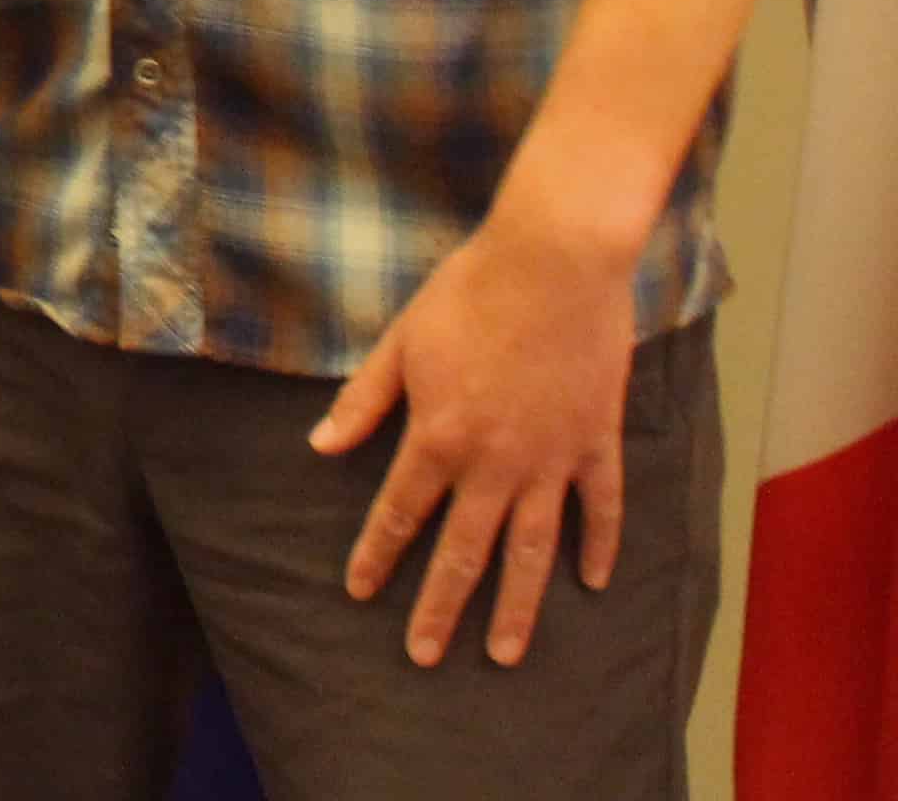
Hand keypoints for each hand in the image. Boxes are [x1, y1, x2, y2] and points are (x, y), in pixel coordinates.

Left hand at [312, 209, 638, 664]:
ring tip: (506, 653)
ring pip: (533, 551)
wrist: (552, 265)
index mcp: (438, 438)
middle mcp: (495, 463)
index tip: (360, 592)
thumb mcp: (400, 343)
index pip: (400, 513)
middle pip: (463, 551)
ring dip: (517, 606)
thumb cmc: (466, 295)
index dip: (378, 555)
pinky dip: (597, 548)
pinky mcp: (596, 443)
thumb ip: (364, 401)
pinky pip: (600, 509)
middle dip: (439, 607)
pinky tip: (590, 583)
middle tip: (424, 656)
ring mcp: (551, 459)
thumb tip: (320, 445)